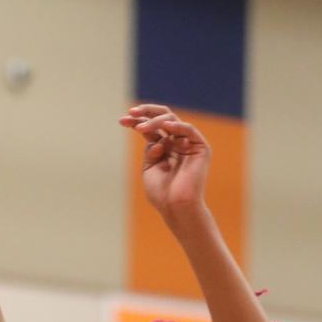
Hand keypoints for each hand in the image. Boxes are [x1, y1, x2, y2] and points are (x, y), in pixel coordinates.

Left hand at [120, 104, 209, 222]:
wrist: (176, 208)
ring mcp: (189, 143)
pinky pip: (188, 130)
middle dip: (145, 113)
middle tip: (130, 113)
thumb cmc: (161, 193)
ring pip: (172, 122)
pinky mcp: (200, 147)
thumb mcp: (149, 168)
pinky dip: (176, 126)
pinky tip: (164, 127)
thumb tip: (156, 137)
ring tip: (140, 128)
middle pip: (162, 119)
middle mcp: (176, 142)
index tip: (122, 121)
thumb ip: (150, 150)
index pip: (151, 128)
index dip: (137, 121)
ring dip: (155, 122)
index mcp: (164, 147)